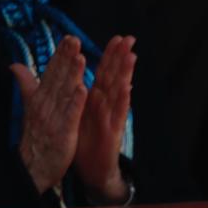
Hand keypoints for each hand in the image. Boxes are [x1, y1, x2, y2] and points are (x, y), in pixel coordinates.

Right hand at [11, 36, 87, 194]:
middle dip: (66, 58)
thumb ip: (26, 84)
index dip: (60, 55)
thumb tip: (14, 65)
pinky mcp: (62, 132)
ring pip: (64, 92)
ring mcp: (53, 118)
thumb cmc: (35, 136)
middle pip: (57, 78)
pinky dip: (76, 102)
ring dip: (72, 75)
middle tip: (74, 40)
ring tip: (80, 57)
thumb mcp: (29, 107)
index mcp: (39, 98)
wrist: (32, 166)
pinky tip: (83, 89)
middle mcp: (45, 104)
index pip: (50, 72)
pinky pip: (70, 115)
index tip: (69, 39)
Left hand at [74, 35, 134, 202]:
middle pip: (114, 78)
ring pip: (119, 92)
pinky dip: (122, 101)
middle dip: (121, 58)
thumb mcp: (77, 112)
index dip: (110, 56)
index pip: (104, 73)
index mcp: (96, 99)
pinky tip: (126, 88)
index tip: (116, 37)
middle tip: (129, 39)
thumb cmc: (85, 138)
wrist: (91, 169)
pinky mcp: (112, 132)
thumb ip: (76, 92)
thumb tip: (77, 74)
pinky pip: (117, 114)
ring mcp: (111, 118)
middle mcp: (106, 106)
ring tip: (131, 56)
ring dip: (125, 74)